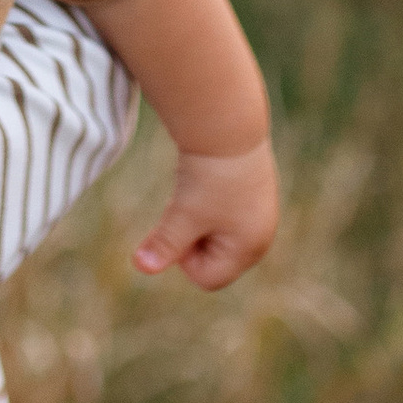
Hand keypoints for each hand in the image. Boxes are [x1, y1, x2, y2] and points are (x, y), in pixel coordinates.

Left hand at [133, 138, 278, 287]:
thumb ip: (164, 245)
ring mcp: (259, 213)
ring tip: (196, 191)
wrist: (228, 124)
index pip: (208, 279)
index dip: (184, 258)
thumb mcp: (183, 214)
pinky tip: (205, 180)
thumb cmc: (208, 176)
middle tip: (186, 206)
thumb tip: (140, 268)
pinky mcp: (253, 192)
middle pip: (212, 259)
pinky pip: (221, 213)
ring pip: (213, 233)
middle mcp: (261, 235)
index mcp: (251, 248)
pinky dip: (206, 203)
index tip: (179, 224)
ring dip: (196, 220)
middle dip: (191, 240)